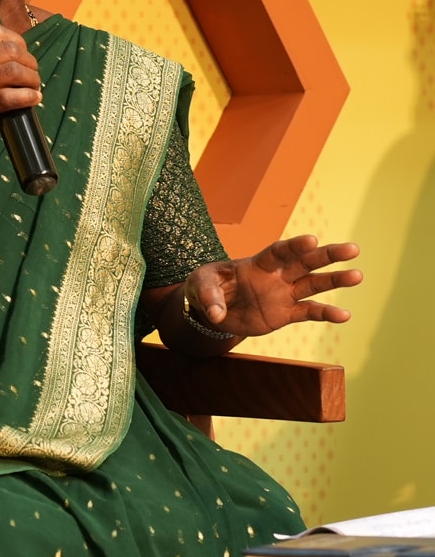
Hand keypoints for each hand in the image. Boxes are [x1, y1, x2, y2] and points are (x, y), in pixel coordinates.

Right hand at [0, 24, 43, 163]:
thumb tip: (11, 57)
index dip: (17, 41)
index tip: (22, 55)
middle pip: (10, 50)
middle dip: (29, 62)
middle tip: (32, 76)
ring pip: (13, 71)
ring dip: (31, 79)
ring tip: (33, 88)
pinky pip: (10, 97)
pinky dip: (28, 97)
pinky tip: (33, 100)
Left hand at [186, 235, 359, 337]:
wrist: (212, 310)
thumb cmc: (206, 288)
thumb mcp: (199, 285)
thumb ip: (208, 296)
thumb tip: (216, 315)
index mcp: (257, 263)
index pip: (279, 251)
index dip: (295, 246)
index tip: (312, 240)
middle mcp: (276, 276)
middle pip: (305, 262)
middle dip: (327, 255)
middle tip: (353, 249)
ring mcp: (283, 294)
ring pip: (313, 284)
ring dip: (335, 280)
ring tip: (357, 275)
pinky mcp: (285, 314)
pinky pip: (309, 312)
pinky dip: (326, 314)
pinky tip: (345, 315)